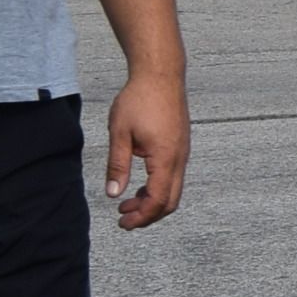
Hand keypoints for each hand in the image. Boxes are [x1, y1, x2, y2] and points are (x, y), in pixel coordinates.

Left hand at [105, 67, 190, 227]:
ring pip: (174, 190)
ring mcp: (183, 152)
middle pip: (170, 201)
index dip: (141, 217)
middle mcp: (179, 158)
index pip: (157, 200)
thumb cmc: (139, 99)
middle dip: (148, 215)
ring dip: (152, 202)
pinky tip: (140, 185)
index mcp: (165, 157)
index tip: (122, 222)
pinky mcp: (180, 146)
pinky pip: (174, 176)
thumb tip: (113, 193)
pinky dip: (158, 188)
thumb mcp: (120, 133)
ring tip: (127, 203)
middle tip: (124, 218)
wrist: (161, 74)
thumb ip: (117, 165)